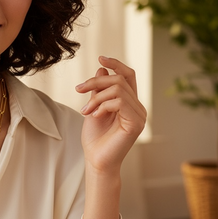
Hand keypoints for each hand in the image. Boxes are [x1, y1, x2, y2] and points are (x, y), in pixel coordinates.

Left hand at [76, 57, 145, 174]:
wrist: (96, 160)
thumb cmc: (95, 138)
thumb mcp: (93, 108)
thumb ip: (99, 91)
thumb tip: (102, 70)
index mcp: (129, 102)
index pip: (128, 75)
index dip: (116, 64)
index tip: (100, 58)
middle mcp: (137, 107)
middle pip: (120, 79)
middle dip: (95, 82)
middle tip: (78, 89)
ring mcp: (139, 115)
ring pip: (118, 89)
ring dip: (96, 97)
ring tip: (85, 110)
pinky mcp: (136, 123)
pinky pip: (120, 102)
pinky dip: (103, 105)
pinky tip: (94, 115)